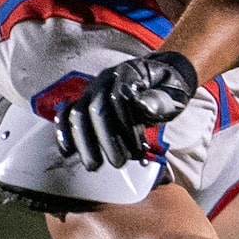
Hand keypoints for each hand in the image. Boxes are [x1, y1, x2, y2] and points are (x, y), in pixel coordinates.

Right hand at [50, 51, 198, 167]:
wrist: (162, 76)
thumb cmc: (169, 88)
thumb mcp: (173, 93)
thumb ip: (159, 100)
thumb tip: (142, 106)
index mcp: (128, 73)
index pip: (119, 98)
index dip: (126, 125)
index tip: (138, 149)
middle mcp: (105, 79)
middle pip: (95, 107)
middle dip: (104, 139)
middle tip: (118, 163)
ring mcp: (92, 90)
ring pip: (77, 113)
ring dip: (83, 142)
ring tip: (94, 165)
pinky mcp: (85, 101)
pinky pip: (67, 114)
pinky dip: (64, 133)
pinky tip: (67, 152)